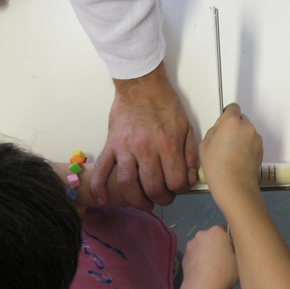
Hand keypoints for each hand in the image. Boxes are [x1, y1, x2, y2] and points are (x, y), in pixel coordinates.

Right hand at [91, 64, 197, 208]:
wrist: (141, 85)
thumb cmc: (165, 104)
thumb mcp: (186, 127)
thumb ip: (189, 154)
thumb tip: (189, 177)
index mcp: (168, 145)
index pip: (175, 182)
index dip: (179, 190)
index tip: (178, 187)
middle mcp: (146, 149)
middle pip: (153, 188)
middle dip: (161, 198)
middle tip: (163, 198)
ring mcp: (125, 148)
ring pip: (127, 184)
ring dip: (136, 200)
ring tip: (144, 202)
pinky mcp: (111, 145)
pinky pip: (102, 169)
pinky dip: (99, 187)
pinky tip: (103, 199)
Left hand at [181, 225, 238, 288]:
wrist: (202, 288)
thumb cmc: (224, 271)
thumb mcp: (239, 259)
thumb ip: (236, 248)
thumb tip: (231, 247)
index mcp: (216, 231)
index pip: (225, 230)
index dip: (229, 241)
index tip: (231, 252)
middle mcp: (202, 233)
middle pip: (213, 237)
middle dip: (217, 245)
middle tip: (222, 260)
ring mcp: (191, 244)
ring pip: (203, 245)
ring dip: (207, 252)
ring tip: (211, 267)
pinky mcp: (185, 254)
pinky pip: (195, 254)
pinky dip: (199, 259)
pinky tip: (203, 270)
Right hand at [199, 104, 262, 202]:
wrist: (234, 185)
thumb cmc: (215, 165)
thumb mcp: (204, 144)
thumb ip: (214, 131)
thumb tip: (222, 129)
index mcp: (231, 121)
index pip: (233, 108)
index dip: (227, 115)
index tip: (222, 126)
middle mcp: (247, 126)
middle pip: (241, 119)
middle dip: (234, 126)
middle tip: (225, 142)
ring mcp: (256, 137)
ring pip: (247, 131)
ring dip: (241, 136)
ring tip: (233, 153)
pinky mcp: (261, 148)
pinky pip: (253, 141)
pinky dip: (248, 146)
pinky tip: (240, 158)